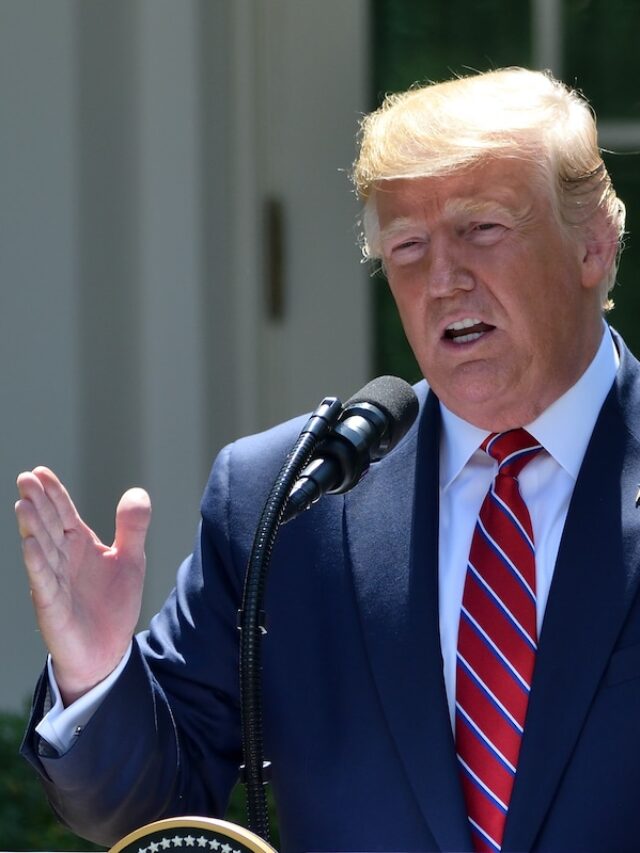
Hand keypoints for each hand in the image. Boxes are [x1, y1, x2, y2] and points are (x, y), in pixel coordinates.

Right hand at [15, 467, 150, 704]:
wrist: (109, 651)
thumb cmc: (113, 604)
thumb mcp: (130, 560)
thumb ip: (132, 528)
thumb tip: (137, 492)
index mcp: (80, 545)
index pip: (64, 513)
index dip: (53, 493)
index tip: (40, 471)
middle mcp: (63, 559)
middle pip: (49, 525)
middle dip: (38, 502)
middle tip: (25, 478)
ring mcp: (55, 581)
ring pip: (42, 549)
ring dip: (32, 527)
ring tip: (23, 504)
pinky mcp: (52, 605)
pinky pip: (44, 581)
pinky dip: (37, 563)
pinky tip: (30, 544)